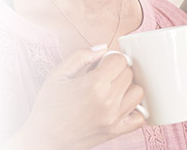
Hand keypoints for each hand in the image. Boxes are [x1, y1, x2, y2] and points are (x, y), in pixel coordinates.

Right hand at [6, 47, 146, 149]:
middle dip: (117, 71)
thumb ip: (80, 57)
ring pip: (138, 93)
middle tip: (103, 77)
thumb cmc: (49, 107)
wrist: (45, 138)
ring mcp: (114, 118)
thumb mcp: (57, 75)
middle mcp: (108, 101)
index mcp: (93, 84)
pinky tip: (121, 106)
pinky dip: (134, 110)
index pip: (120, 60)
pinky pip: (140, 117)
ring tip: (112, 90)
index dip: (110, 59)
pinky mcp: (116, 131)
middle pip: (129, 74)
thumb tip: (103, 49)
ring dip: (128, 88)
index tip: (102, 64)